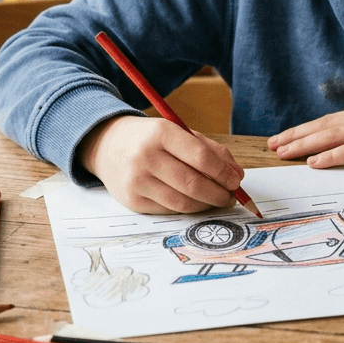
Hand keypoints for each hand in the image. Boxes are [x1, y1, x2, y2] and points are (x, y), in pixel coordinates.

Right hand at [79, 115, 244, 213]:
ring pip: (182, 202)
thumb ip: (210, 150)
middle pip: (192, 183)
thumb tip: (236, 175)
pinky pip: (168, 210)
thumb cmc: (151, 139)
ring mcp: (136, 180)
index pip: (200, 157)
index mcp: (161, 133)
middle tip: (230, 197)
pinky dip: (187, 208)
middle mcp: (146, 156)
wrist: (107, 145)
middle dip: (218, 194)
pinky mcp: (132, 201)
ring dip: (205, 205)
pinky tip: (194, 202)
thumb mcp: (178, 132)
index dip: (223, 173)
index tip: (236, 181)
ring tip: (216, 201)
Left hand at [267, 101, 343, 168]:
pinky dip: (330, 155)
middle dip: (296, 135)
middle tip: (272, 144)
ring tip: (283, 151)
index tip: (285, 136)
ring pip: (330, 135)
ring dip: (304, 144)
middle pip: (322, 126)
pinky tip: (313, 162)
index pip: (329, 121)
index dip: (305, 128)